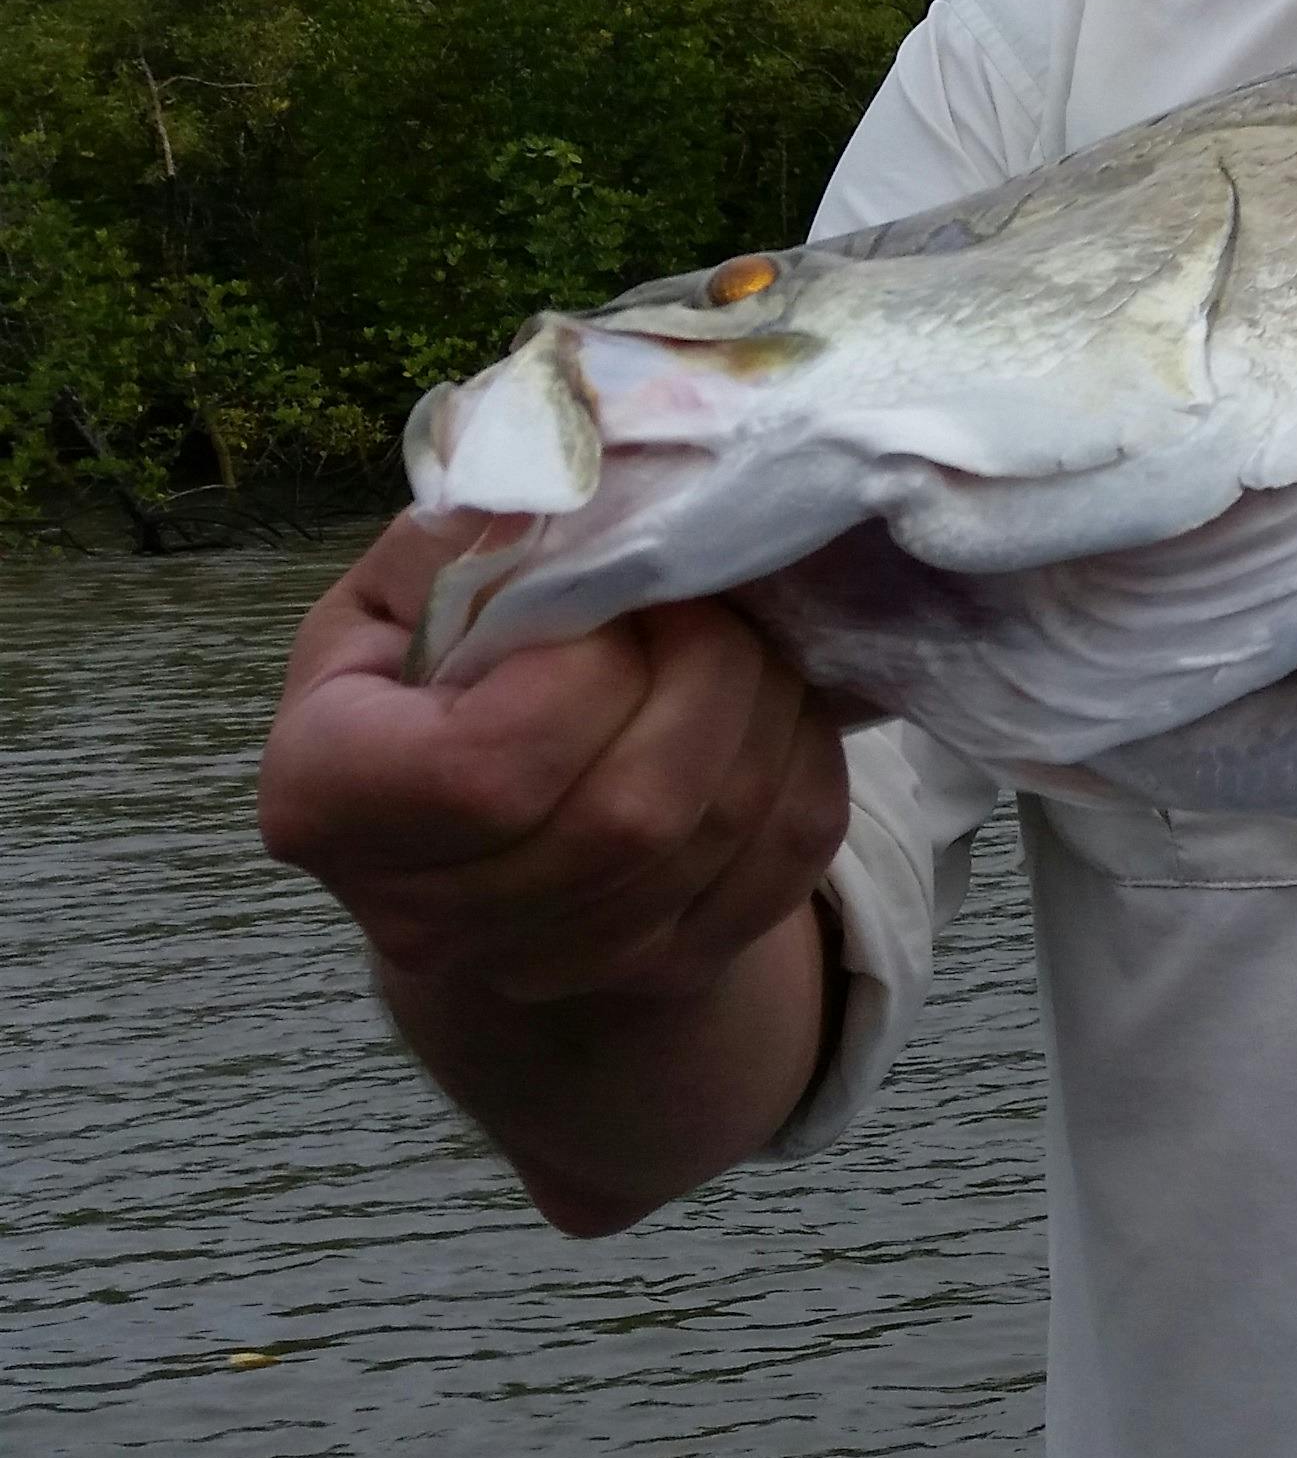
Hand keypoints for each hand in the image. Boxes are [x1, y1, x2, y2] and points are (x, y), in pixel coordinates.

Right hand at [259, 516, 852, 1011]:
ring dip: (768, 708)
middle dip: (709, 672)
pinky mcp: (659, 974)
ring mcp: (546, 966)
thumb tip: (575, 483)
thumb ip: (472, 536)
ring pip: (719, 834)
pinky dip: (806, 764)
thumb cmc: (432, 671)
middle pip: (627, 811)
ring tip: (744, 643)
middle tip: (710, 601)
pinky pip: (784, 861)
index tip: (608, 597)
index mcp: (328, 801)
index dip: (586, 669)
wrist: (477, 810)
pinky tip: (771, 712)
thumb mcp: (408, 582)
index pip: (488, 768)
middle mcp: (422, 917)